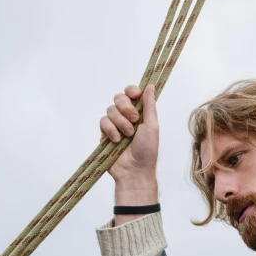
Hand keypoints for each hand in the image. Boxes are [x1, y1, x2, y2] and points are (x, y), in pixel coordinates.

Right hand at [100, 85, 158, 217]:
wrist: (134, 169)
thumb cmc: (147, 150)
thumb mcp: (152, 126)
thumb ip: (149, 105)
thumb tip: (150, 86)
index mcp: (140, 113)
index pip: (131, 93)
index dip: (131, 91)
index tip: (135, 95)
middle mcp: (127, 116)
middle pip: (119, 98)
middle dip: (126, 108)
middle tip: (134, 120)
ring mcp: (115, 124)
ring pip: (110, 110)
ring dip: (120, 122)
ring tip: (128, 136)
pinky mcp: (105, 133)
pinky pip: (103, 122)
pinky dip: (111, 130)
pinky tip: (117, 140)